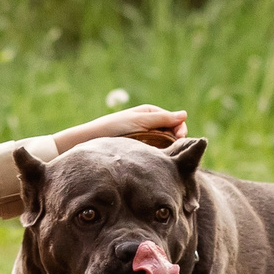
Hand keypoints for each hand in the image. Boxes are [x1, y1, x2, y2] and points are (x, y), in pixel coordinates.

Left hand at [52, 104, 187, 153]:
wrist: (89, 141)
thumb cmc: (112, 128)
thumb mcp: (138, 121)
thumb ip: (161, 119)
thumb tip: (184, 114)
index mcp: (148, 113)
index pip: (172, 119)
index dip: (179, 127)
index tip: (180, 137)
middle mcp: (147, 124)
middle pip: (170, 131)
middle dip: (175, 138)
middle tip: (174, 147)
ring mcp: (142, 137)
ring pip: (163, 143)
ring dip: (168, 148)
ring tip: (167, 156)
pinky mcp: (137, 150)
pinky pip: (153, 151)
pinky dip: (158, 155)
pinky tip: (157, 161)